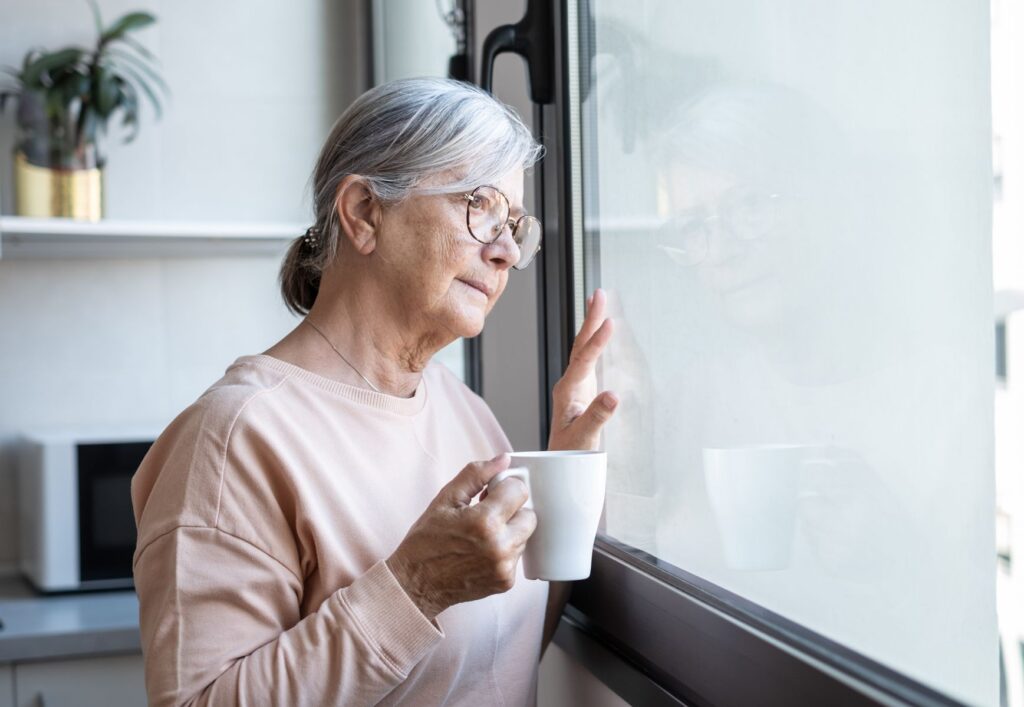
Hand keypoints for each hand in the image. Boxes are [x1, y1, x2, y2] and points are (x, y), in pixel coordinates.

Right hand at [386, 454, 536, 619]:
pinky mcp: (506, 582)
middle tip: (487, 513)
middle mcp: (500, 546)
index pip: (519, 490)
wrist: (415, 585)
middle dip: (511, 509)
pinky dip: (504, 550)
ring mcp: (505, 567)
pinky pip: (516, 555)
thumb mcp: (445, 499)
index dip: (504, 487)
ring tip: (480, 534)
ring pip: (525, 535)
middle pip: (529, 514)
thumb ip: (476, 475)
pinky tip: (481, 551)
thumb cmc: (426, 541)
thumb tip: (504, 459)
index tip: (490, 493)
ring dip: (509, 530)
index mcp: (484, 522)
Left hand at [548, 288, 618, 450]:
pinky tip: (600, 329)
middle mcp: (569, 383)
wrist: (559, 463)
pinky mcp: (583, 387)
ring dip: (591, 324)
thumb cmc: (570, 454)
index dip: (597, 342)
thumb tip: (613, 395)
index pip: (583, 361)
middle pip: (580, 345)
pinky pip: (589, 357)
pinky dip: (595, 339)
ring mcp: (576, 383)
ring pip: (583, 348)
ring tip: (598, 299)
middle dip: (591, 319)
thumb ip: (597, 416)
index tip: (610, 323)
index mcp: (567, 391)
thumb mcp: (584, 438)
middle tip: (599, 294)